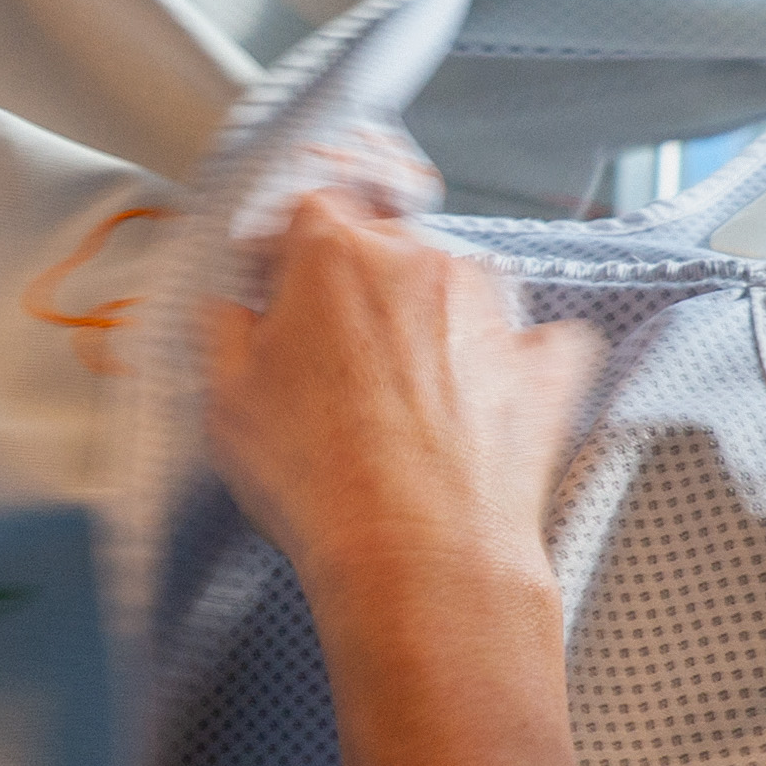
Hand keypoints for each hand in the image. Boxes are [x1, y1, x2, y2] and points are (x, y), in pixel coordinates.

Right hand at [202, 194, 601, 603]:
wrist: (420, 558)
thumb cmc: (319, 480)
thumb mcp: (223, 400)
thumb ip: (223, 327)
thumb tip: (234, 306)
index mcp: (334, 254)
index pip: (309, 208)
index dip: (288, 252)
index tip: (277, 293)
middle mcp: (420, 261)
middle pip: (383, 245)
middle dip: (355, 289)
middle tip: (328, 362)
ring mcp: (491, 309)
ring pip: (453, 286)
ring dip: (426, 320)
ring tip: (396, 399)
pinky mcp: (543, 366)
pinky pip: (533, 340)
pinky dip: (510, 360)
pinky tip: (480, 399)